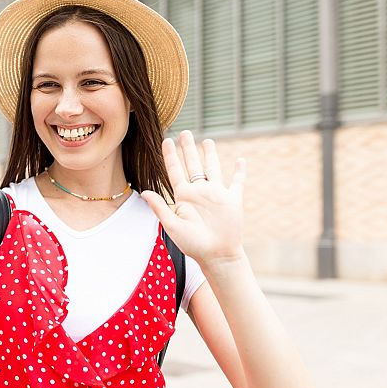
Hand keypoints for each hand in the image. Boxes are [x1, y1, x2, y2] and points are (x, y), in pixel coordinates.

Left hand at [141, 130, 245, 266]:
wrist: (216, 255)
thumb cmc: (192, 244)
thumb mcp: (173, 225)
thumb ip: (160, 208)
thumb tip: (145, 192)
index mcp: (183, 196)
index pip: (175, 170)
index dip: (171, 155)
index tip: (167, 140)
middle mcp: (199, 192)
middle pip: (193, 164)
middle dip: (188, 148)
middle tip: (185, 132)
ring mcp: (216, 194)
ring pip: (213, 168)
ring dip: (210, 154)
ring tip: (206, 141)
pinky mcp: (232, 200)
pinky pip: (237, 182)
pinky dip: (240, 171)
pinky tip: (241, 160)